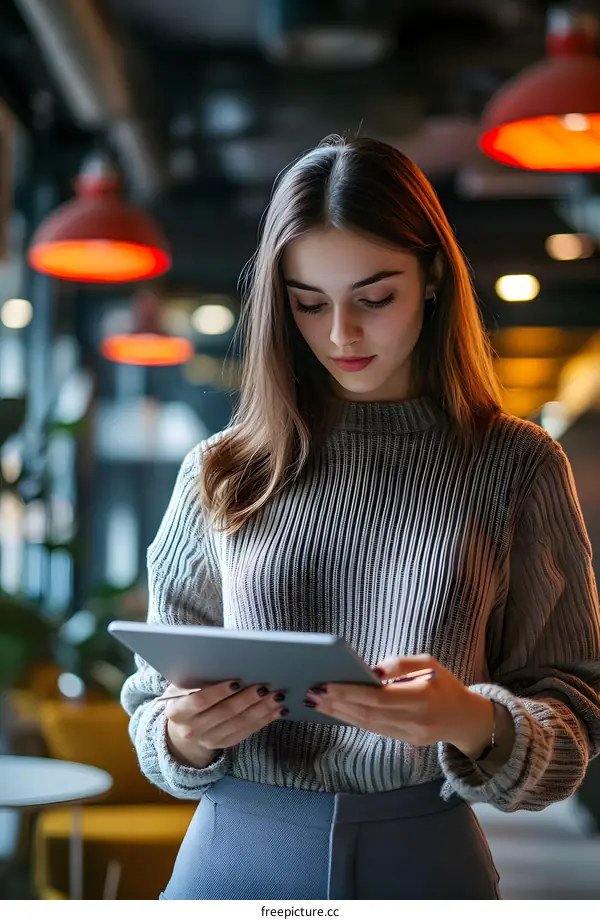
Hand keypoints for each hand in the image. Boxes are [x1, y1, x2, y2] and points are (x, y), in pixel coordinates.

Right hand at [163, 681, 286, 768]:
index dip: (218, 692)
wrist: (181, 726)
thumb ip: (196, 676)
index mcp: (177, 712)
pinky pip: (247, 732)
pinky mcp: (224, 744)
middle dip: (246, 699)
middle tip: (265, 686)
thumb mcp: (181, 685)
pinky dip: (264, 720)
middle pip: (224, 713)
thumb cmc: (184, 695)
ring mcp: (209, 740)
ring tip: (277, 696)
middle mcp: (192, 730)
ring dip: (261, 710)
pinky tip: (277, 710)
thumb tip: (225, 662)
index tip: (236, 681)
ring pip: (239, 724)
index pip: (199, 702)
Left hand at [305, 654, 494, 756]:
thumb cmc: (444, 684)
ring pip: (367, 724)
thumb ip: (400, 664)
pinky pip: (374, 729)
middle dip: (338, 703)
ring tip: (317, 701)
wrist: (466, 718)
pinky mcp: (405, 741)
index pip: (379, 698)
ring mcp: (409, 734)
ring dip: (339, 713)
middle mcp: (415, 720)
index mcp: (422, 697)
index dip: (351, 692)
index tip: (327, 684)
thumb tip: (371, 670)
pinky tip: (336, 710)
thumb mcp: (429, 663)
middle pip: (368, 713)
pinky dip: (352, 719)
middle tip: (312, 692)